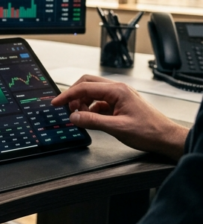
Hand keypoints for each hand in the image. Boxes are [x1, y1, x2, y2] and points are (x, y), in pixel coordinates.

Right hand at [52, 75, 188, 160]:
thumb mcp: (117, 128)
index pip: (85, 88)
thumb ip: (92, 121)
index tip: (56, 103)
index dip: (67, 95)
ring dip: (83, 103)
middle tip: (65, 107)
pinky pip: (100, 102)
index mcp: (117, 91)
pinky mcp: (120, 104)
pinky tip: (91, 118)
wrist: (166, 138)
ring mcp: (119, 96)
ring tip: (79, 116)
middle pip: (87, 84)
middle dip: (74, 95)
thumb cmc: (149, 131)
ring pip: (93, 93)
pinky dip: (91, 109)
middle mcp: (118, 90)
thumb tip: (74, 117)